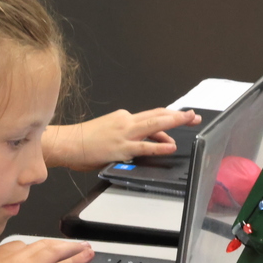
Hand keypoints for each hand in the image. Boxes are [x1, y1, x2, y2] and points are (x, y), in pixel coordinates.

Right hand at [0, 239, 94, 262]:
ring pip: (55, 253)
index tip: (48, 247)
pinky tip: (86, 258)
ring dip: (73, 249)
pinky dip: (75, 261)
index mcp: (1, 252)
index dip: (41, 247)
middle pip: (44, 245)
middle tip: (76, 243)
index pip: (26, 247)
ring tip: (87, 248)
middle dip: (61, 244)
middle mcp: (16, 254)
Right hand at [42, 108, 200, 170]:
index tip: (183, 115)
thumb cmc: (85, 140)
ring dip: (174, 122)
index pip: (152, 115)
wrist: (68, 143)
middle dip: (178, 115)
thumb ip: (131, 137)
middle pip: (158, 115)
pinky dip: (159, 145)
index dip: (170, 114)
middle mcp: (126, 121)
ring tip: (189, 121)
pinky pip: (144, 146)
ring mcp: (125, 134)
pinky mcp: (121, 148)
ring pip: (155, 125)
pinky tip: (170, 146)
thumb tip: (150, 142)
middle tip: (194, 115)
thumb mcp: (110, 133)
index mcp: (124, 118)